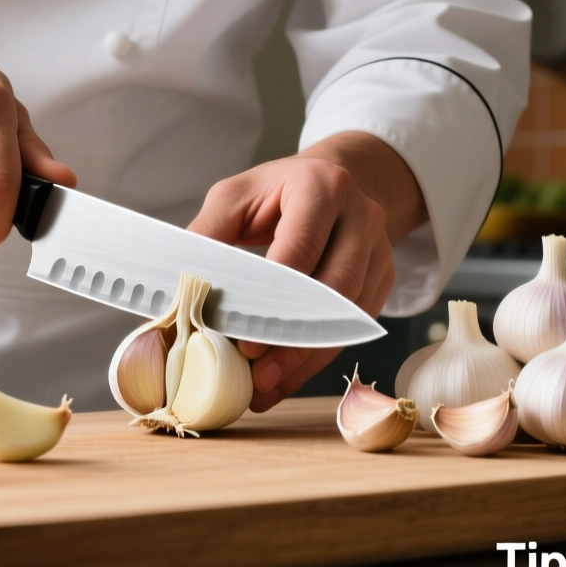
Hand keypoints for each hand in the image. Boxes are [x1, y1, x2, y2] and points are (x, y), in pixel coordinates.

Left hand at [188, 132, 424, 411]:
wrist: (333, 180)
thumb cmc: (278, 191)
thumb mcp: (236, 195)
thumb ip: (209, 232)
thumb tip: (183, 279)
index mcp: (322, 187)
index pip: (302, 248)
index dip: (274, 299)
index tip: (245, 337)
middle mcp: (361, 217)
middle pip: (334, 289)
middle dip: (295, 339)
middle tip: (257, 373)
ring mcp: (378, 250)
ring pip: (349, 317)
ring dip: (307, 358)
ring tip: (267, 386)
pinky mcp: (382, 279)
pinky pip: (353, 328)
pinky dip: (318, 357)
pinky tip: (286, 377)